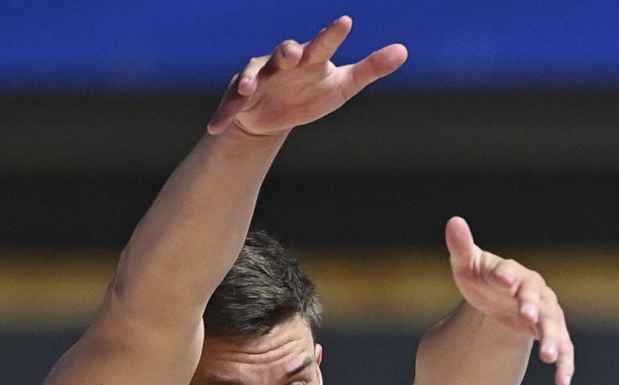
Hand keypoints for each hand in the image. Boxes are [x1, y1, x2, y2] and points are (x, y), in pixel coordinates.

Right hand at [208, 17, 406, 136]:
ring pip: (254, 74)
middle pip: (284, 54)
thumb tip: (403, 50)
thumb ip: (371, 68)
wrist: (278, 116)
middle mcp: (282, 63)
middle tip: (292, 51)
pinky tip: (216, 128)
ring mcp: (259, 78)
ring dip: (251, 79)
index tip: (346, 23)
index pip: (324, 45)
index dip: (333, 35)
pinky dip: (225, 114)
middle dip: (286, 52)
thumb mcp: (344, 85)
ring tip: (250, 87)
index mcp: (310, 60)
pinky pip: (232, 105)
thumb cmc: (314, 93)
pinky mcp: (240, 98)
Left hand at [446, 217, 574, 384]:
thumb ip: (461, 247)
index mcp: (515, 273)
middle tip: (528, 316)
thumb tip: (454, 222)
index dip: (508, 277)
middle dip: (534, 307)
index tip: (505, 282)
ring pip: (554, 326)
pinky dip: (565, 364)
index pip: (512, 273)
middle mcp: (536, 292)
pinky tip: (563, 382)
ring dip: (553, 340)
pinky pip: (563, 349)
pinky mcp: (552, 334)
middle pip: (539, 299)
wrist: (498, 300)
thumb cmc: (481, 280)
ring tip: (549, 357)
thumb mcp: (467, 265)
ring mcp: (547, 314)